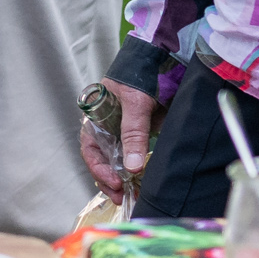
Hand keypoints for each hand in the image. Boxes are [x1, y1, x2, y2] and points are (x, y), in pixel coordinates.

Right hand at [78, 78, 154, 197]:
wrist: (168, 60)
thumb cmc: (143, 74)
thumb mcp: (135, 103)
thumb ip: (133, 133)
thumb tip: (132, 168)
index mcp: (98, 117)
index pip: (90, 148)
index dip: (98, 167)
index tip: (112, 181)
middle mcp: (110, 129)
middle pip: (103, 161)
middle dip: (110, 181)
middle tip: (122, 196)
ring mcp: (127, 134)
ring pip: (120, 164)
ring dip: (125, 182)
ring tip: (134, 196)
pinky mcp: (145, 137)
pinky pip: (138, 160)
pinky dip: (139, 174)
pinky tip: (144, 186)